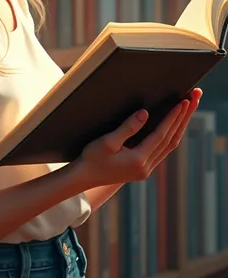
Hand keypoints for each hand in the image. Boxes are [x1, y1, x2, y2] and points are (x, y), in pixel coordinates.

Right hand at [76, 88, 201, 187]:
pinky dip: (171, 134)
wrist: (84, 177)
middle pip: (171, 139)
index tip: (183, 102)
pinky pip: (163, 149)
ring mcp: (146, 169)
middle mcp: (146, 167)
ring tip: (188, 109)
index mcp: (138, 161)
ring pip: (169, 145)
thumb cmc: (92, 157)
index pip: (161, 135)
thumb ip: (128, 127)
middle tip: (194, 100)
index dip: (173, 117)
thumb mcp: (107, 141)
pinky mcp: (143, 168)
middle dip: (183, 119)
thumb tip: (145, 113)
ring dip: (180, 126)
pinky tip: (174, 125)